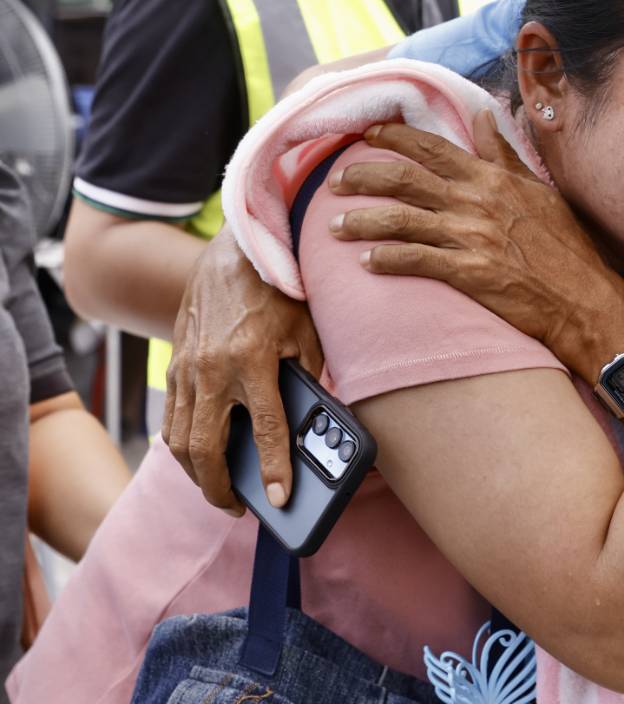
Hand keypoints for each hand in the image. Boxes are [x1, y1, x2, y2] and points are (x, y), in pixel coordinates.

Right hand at [163, 226, 323, 513]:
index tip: (280, 500)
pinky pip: (171, 418)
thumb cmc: (280, 291)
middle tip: (237, 507)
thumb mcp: (307, 331)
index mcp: (252, 359)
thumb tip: (315, 422)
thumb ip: (310, 377)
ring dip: (195, 473)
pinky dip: (182, 445)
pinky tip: (199, 457)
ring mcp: (186, 368)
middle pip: (204, 449)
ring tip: (219, 490)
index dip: (273, 470)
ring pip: (178, 440)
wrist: (235, 251)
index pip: (264, 430)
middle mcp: (212, 368)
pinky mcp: (174, 363)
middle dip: (217, 488)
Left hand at [327, 112, 623, 353]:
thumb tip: (483, 115)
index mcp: (491, 178)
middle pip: (404, 179)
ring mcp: (471, 237)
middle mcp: (476, 201)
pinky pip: (415, 260)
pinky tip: (366, 262)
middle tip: (336, 180)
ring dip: (361, 220)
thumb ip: (503, 155)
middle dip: (362, 175)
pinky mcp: (468, 273)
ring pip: (400, 219)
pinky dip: (385, 259)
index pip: (433, 148)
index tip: (368, 134)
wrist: (584, 298)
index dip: (395, 138)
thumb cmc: (566, 247)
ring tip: (334, 226)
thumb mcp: (539, 190)